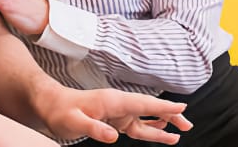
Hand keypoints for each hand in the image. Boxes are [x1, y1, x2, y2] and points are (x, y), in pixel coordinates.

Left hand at [37, 86, 191, 144]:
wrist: (49, 104)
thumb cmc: (60, 111)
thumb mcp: (74, 122)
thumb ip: (94, 129)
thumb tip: (114, 137)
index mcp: (112, 101)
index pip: (143, 103)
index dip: (163, 106)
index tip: (182, 107)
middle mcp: (119, 104)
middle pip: (150, 108)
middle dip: (170, 114)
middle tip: (188, 123)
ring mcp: (118, 112)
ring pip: (147, 118)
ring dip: (164, 122)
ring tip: (183, 129)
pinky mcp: (115, 120)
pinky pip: (138, 125)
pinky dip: (151, 129)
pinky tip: (162, 132)